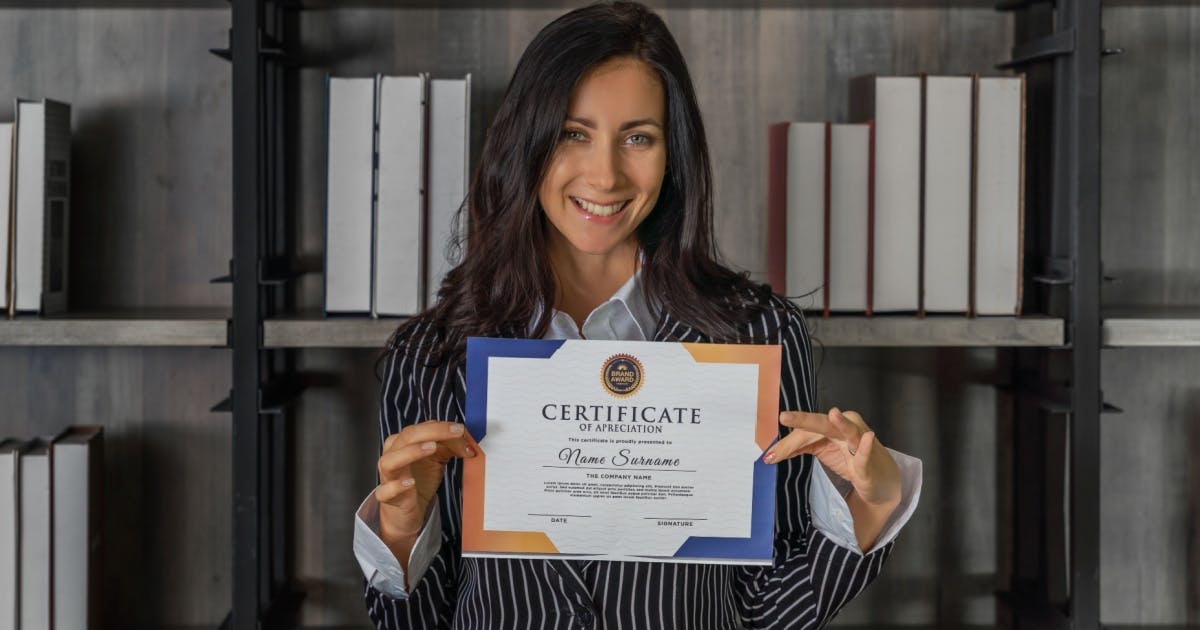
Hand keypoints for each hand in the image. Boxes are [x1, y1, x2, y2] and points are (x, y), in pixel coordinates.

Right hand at [375, 421, 475, 557]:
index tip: (460, 429)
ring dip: (411, 452)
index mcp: (403, 443)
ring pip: (390, 461)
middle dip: (433, 432)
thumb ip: (450, 447)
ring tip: (431, 448)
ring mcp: (388, 477)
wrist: (405, 511)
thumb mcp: (437, 460)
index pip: (420, 428)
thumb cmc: (418, 480)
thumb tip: (468, 444)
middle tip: (455, 433)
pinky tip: (410, 482)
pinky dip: (396, 486)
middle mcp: (392, 456)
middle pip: (407, 437)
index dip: (441, 427)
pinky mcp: (387, 498)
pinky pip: (385, 491)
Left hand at [765, 407, 900, 508]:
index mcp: (831, 425)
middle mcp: (846, 428)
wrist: (878, 480)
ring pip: (847, 431)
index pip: (806, 432)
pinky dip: (865, 446)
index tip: (770, 456)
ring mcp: (860, 442)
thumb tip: (770, 453)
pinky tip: (866, 438)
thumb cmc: (848, 459)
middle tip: (783, 417)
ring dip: (841, 423)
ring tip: (833, 414)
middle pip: (821, 424)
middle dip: (803, 421)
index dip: (788, 443)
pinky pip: (866, 454)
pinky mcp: (869, 461)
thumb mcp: (821, 450)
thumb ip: (799, 447)